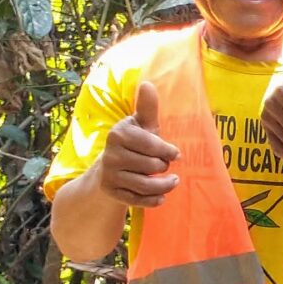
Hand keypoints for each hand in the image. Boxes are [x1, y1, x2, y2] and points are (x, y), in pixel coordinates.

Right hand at [95, 80, 181, 205]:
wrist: (107, 171)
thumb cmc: (133, 144)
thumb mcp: (141, 125)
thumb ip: (147, 107)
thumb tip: (147, 83)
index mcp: (119, 134)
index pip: (153, 145)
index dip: (168, 151)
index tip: (174, 154)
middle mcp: (111, 154)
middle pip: (153, 166)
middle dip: (163, 167)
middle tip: (162, 165)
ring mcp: (110, 175)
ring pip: (148, 185)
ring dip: (165, 185)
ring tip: (171, 181)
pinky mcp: (112, 192)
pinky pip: (139, 200)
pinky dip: (154, 200)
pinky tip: (161, 197)